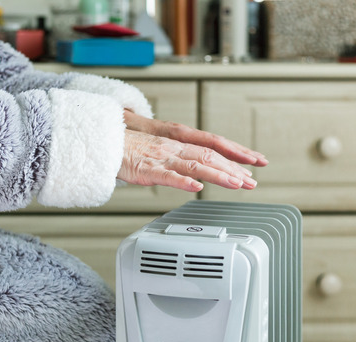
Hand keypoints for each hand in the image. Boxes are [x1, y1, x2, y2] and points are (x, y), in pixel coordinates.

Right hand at [118, 111, 267, 191]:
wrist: (101, 142)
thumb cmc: (127, 149)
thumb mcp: (158, 152)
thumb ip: (178, 159)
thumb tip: (197, 171)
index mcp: (178, 142)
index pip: (213, 146)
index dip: (235, 154)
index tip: (254, 163)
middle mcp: (173, 147)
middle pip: (210, 155)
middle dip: (234, 168)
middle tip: (252, 181)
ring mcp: (161, 157)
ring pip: (195, 164)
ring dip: (218, 174)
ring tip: (236, 183)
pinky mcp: (146, 169)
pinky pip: (167, 175)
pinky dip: (183, 180)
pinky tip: (196, 186)